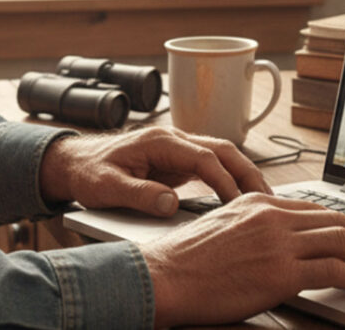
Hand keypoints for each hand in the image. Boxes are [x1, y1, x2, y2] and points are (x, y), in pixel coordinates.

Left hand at [39, 127, 271, 216]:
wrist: (76, 163)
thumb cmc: (90, 172)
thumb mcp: (107, 187)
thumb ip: (139, 194)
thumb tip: (170, 204)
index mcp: (160, 141)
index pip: (204, 156)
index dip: (224, 179)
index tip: (237, 203)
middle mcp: (174, 140)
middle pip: (222, 150)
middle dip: (247, 173)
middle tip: (269, 200)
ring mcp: (178, 150)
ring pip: (221, 156)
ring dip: (243, 175)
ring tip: (264, 201)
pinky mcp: (178, 163)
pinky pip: (212, 168)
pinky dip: (230, 180)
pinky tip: (241, 199)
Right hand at [140, 193, 344, 326]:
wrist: (165, 277)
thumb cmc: (186, 260)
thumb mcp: (223, 226)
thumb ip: (254, 226)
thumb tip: (279, 240)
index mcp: (258, 203)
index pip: (314, 208)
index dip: (344, 223)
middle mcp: (272, 216)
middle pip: (335, 220)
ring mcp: (278, 243)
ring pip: (342, 242)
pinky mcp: (281, 272)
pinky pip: (335, 270)